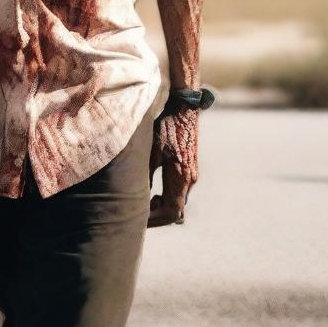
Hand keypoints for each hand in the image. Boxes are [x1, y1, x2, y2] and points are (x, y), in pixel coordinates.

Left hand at [147, 106, 197, 226]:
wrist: (184, 106)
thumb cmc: (166, 124)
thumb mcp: (151, 148)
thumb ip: (145, 173)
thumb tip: (135, 196)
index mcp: (181, 177)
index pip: (171, 212)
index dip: (154, 220)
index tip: (137, 219)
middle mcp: (190, 179)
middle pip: (175, 212)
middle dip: (156, 216)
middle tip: (136, 214)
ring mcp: (191, 174)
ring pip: (177, 203)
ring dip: (160, 207)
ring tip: (142, 202)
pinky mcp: (189, 168)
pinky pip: (178, 192)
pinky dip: (165, 197)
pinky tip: (151, 190)